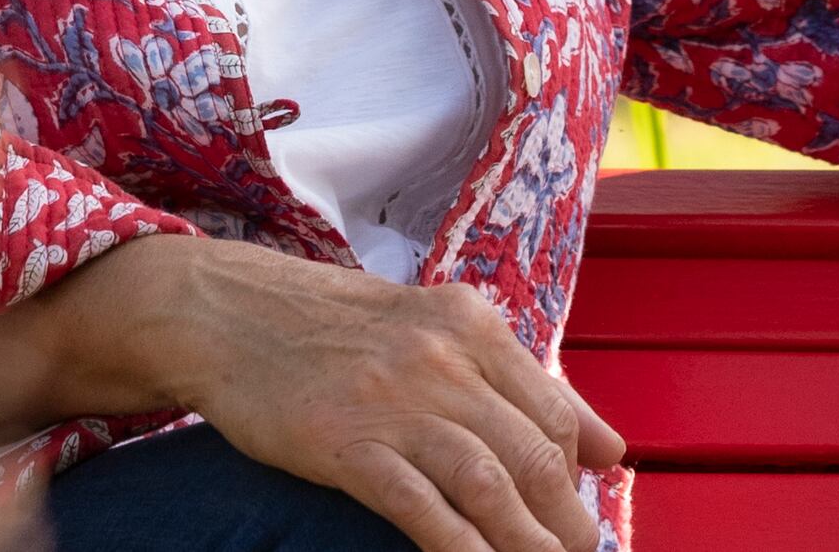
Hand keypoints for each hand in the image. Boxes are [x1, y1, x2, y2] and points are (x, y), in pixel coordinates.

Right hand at [0, 234, 628, 551]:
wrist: (229, 310)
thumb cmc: (335, 328)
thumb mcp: (435, 329)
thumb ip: (520, 383)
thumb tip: (609, 448)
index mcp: (471, 325)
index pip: (552, 411)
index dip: (577, 475)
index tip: (581, 517)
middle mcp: (443, 357)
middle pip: (531, 453)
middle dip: (568, 522)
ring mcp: (394, 400)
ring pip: (488, 483)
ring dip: (527, 542)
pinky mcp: (345, 442)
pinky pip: (419, 505)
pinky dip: (459, 546)